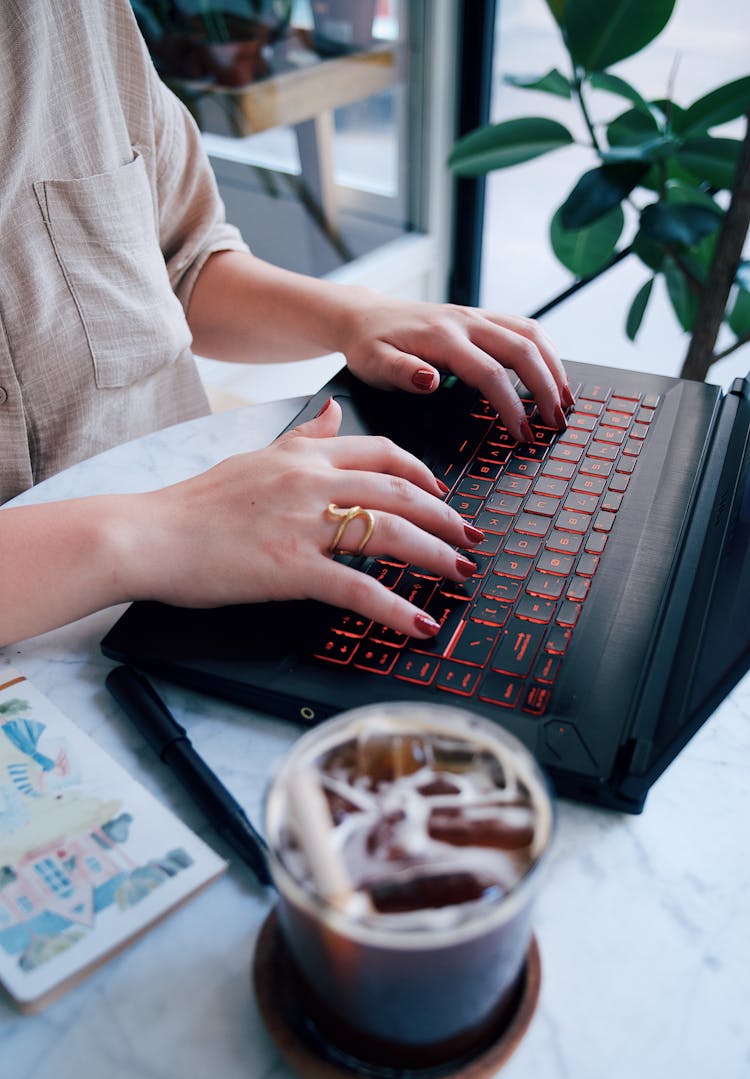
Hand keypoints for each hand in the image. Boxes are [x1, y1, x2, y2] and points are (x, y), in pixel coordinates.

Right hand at [135, 399, 482, 637]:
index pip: (383, 453)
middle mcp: (311, 482)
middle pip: (401, 492)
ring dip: (436, 556)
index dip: (424, 475)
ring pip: (391, 534)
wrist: (148, 534)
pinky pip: (358, 588)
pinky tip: (420, 624)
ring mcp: (303, 525)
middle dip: (446, 517)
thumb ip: (303, 438)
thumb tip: (334, 412)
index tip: (443, 495)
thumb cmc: (196, 503)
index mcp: (305, 456)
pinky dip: (396, 608)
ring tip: (461, 573)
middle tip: (471, 539)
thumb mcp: (255, 456)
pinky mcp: (291, 569)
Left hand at [339, 293, 572, 440]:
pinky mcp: (482, 318)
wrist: (365, 315)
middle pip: (523, 350)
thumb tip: (431, 380)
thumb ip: (401, 372)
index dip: (512, 406)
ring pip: (531, 334)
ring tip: (566, 402)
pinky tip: (552, 375)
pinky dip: (545, 351)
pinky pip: (524, 328)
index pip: (491, 373)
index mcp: (443, 337)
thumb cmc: (369, 345)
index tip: (523, 435)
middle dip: (546, 388)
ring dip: (554, 367)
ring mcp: (477, 317)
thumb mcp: (373, 364)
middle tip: (557, 423)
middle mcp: (466, 321)